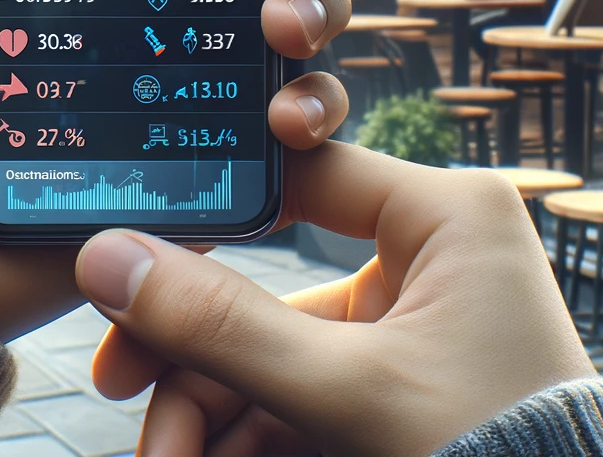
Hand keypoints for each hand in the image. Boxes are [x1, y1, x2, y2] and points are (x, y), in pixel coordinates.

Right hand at [77, 146, 593, 455]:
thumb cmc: (495, 454)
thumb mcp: (347, 392)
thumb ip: (220, 325)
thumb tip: (107, 259)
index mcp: (447, 217)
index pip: (296, 174)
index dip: (207, 210)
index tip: (129, 252)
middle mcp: (430, 261)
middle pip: (266, 284)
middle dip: (190, 356)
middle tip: (118, 386)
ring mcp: (412, 332)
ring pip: (269, 353)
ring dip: (204, 411)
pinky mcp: (396, 393)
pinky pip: (297, 400)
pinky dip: (245, 437)